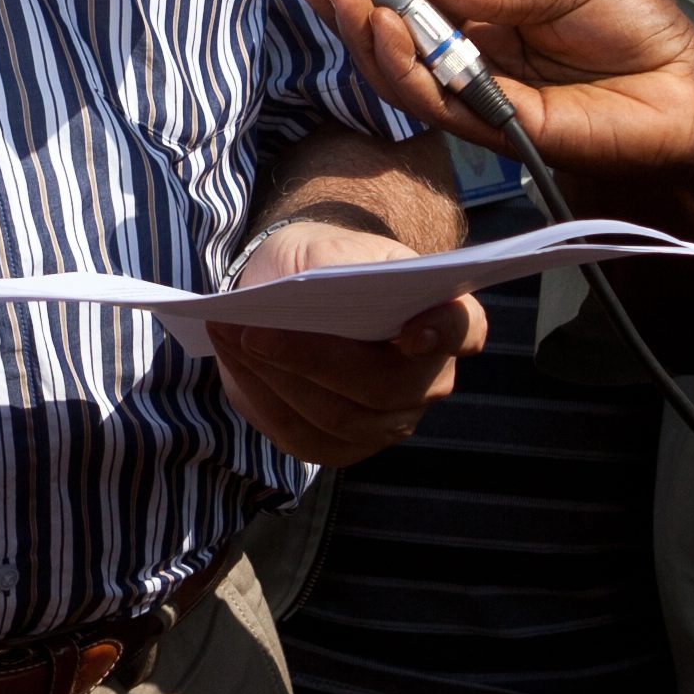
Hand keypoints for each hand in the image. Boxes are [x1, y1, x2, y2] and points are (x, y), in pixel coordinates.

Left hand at [204, 210, 481, 468]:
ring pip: (335, 418)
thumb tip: (309, 299)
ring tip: (229, 335)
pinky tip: (234, 362)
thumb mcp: (331, 246)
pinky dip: (260, 399)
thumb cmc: (327, 264)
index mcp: (445, 318)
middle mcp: (428, 381)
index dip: (443, 332)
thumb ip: (334, 267)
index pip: (463, 329)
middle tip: (254, 331)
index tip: (411, 331)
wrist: (303, 292)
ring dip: (273, 379)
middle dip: (312, 360)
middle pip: (382, 387)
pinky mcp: (343, 447)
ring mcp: (389, 422)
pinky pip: (300, 436)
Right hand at [295, 0, 693, 186]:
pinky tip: (385, 30)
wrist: (686, 86)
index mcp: (486, 11)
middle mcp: (471, 52)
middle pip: (390, 31)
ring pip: (399, 69)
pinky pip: (434, 100)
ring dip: (363, 31)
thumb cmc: (635, 28)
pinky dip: (403, 66)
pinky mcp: (494, 126)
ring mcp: (478, 91)